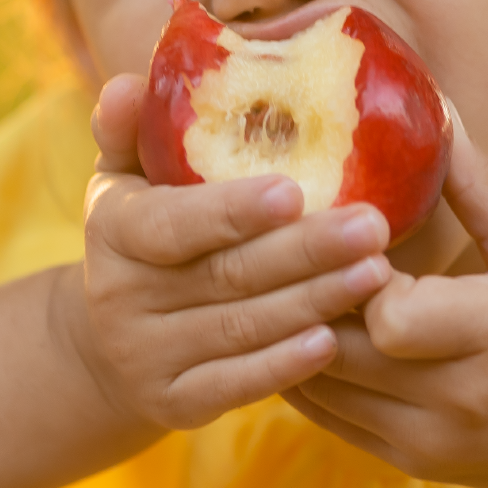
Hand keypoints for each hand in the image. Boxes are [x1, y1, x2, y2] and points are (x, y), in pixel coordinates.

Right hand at [61, 74, 392, 430]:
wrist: (107, 338)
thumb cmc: (144, 226)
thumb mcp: (125, 173)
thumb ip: (129, 127)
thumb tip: (128, 83)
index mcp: (112, 228)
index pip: (172, 222)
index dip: (231, 211)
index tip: (295, 191)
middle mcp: (120, 297)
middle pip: (226, 276)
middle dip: (305, 252)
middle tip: (374, 226)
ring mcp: (146, 357)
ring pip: (241, 330)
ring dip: (315, 301)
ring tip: (380, 272)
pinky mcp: (173, 405)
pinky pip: (236, 386)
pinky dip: (286, 365)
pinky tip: (336, 339)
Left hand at [286, 120, 487, 487]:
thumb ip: (480, 185)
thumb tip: (437, 105)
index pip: (390, 314)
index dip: (355, 271)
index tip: (347, 228)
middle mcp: (461, 396)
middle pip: (340, 345)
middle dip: (304, 288)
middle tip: (281, 235)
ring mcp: (428, 439)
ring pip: (319, 382)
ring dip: (289, 324)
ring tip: (275, 269)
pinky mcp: (407, 462)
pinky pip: (326, 415)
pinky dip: (300, 364)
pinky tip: (290, 319)